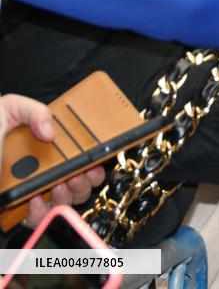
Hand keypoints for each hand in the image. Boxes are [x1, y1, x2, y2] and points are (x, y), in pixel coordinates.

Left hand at [0, 95, 105, 227]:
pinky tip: (36, 200)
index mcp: (44, 143)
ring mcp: (34, 189)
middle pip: (81, 176)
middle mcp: (43, 167)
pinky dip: (44, 212)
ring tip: (60, 184)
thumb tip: (51, 131)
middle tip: (83, 171)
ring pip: (68, 199)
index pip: (81, 149)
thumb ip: (31, 109)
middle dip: (89, 177)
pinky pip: (42, 217)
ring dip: (71, 193)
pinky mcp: (21, 210)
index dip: (96, 154)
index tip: (99, 156)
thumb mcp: (4, 111)